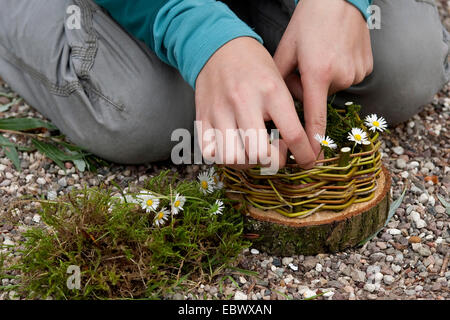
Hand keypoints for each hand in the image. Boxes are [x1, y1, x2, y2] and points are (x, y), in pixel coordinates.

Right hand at [195, 37, 316, 168]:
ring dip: (247, 163)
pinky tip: (233, 148)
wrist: (219, 46)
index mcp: (271, 91)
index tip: (308, 161)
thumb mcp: (280, 80)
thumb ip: (289, 112)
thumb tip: (301, 146)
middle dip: (272, 162)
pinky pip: (210, 153)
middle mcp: (244, 102)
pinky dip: (224, 158)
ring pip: (233, 158)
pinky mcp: (202, 117)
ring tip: (253, 152)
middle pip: (260, 154)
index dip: (304, 155)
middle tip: (275, 154)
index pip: (293, 134)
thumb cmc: (254, 65)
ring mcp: (220, 111)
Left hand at [274, 0, 372, 155]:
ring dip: (323, 79)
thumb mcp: (286, 49)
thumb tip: (272, 104)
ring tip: (321, 54)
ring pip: (332, 89)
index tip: (312, 161)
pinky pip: (346, 79)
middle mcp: (339, 77)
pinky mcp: (367, 67)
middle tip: (307, 64)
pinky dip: (338, 72)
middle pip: (317, 99)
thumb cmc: (307, 23)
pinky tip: (334, 53)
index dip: (312, 142)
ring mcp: (356, 72)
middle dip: (309, 90)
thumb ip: (277, 79)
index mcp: (316, 74)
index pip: (313, 118)